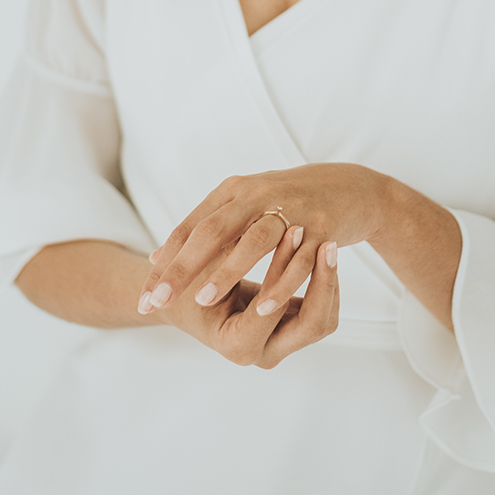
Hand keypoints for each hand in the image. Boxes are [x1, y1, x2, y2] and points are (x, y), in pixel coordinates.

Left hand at [137, 162, 387, 316]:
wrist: (349, 186)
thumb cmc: (288, 203)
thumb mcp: (243, 206)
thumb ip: (204, 229)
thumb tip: (158, 257)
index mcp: (235, 191)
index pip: (191, 228)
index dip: (166, 262)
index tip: (145, 296)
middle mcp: (258, 194)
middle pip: (212, 230)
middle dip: (183, 268)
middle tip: (158, 300)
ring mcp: (291, 209)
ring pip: (254, 240)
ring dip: (227, 271)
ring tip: (202, 301)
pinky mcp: (320, 226)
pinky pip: (298, 258)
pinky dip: (280, 282)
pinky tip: (265, 308)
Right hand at [152, 232, 339, 368]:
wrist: (186, 300)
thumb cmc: (187, 284)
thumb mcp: (201, 266)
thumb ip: (224, 251)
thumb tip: (249, 222)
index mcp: (235, 344)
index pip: (270, 311)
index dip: (281, 272)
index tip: (292, 231)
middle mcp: (262, 352)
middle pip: (312, 326)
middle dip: (322, 282)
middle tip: (327, 243)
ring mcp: (280, 343)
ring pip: (322, 319)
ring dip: (327, 280)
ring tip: (328, 243)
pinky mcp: (289, 328)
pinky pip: (319, 310)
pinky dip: (322, 282)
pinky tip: (322, 251)